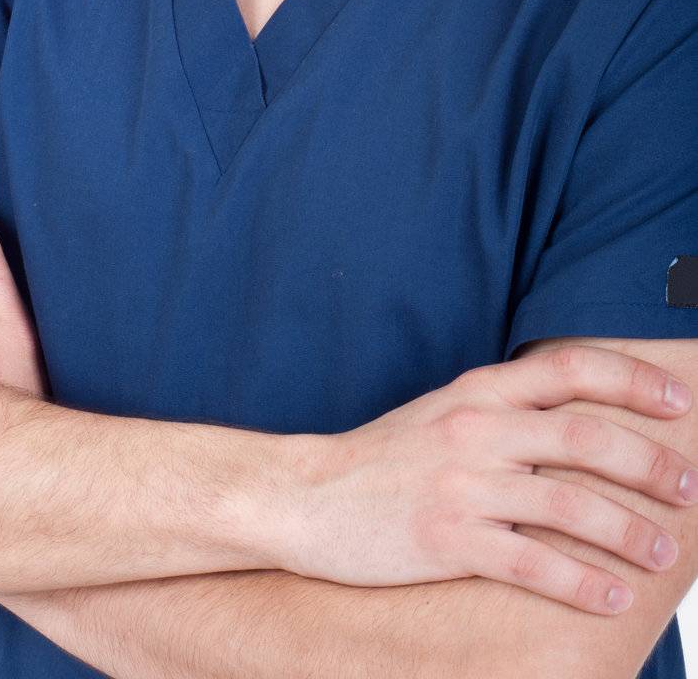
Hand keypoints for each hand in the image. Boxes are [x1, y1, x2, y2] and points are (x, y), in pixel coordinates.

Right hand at [281, 347, 697, 613]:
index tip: (680, 402)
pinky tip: (612, 598)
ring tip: (663, 554)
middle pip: (586, 436)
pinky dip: (582, 583)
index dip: (633, 381)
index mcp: (478, 390)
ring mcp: (462, 484)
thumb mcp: (445, 413)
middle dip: (651, 465)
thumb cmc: (384, 459)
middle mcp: (476, 428)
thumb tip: (581, 415)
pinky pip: (533, 564)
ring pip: (569, 503)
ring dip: (630, 532)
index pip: (571, 368)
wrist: (308, 497)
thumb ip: (505, 409)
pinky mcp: (447, 539)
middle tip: (689, 488)